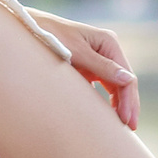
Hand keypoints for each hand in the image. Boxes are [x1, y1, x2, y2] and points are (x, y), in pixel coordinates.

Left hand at [32, 10, 138, 128]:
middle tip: (130, 128)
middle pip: (124, 82)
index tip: (125, 120)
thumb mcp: (76, 52)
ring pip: (116, 86)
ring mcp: (98, 60)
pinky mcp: (88, 68)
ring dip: (120, 104)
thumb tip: (129, 80)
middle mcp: (107, 51)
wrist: (27, 30)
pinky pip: (103, 87)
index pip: (127, 76)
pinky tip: (109, 116)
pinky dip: (108, 101)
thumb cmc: (50, 36)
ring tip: (122, 127)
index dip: (129, 99)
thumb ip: (101, 66)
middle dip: (128, 105)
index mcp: (108, 43)